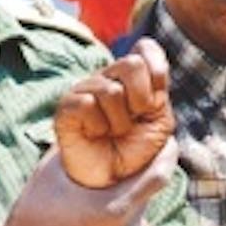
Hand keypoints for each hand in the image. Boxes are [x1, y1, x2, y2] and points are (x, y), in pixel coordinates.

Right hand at [0, 138, 179, 225]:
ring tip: (117, 183)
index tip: (169, 138)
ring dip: (133, 195)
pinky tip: (104, 208)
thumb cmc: (36, 210)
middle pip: (150, 192)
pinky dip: (122, 214)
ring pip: (140, 210)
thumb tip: (85, 116)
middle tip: (140, 154)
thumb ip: (75, 144)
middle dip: (147, 172)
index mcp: (116, 206)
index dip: (168, 154)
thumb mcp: (52, 170)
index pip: (159, 175)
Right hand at [55, 38, 175, 187]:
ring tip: (112, 132)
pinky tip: (94, 133)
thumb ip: (159, 93)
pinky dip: (98, 126)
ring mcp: (85, 88)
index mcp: (134, 76)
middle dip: (141, 100)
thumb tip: (153, 68)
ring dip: (119, 122)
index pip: (146, 48)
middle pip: (132, 64)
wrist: (110, 177)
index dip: (157, 70)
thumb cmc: (135, 148)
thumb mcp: (160, 121)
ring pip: (111, 90)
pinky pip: (87, 104)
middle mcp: (108, 76)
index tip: (156, 100)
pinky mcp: (66, 105)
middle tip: (133, 119)